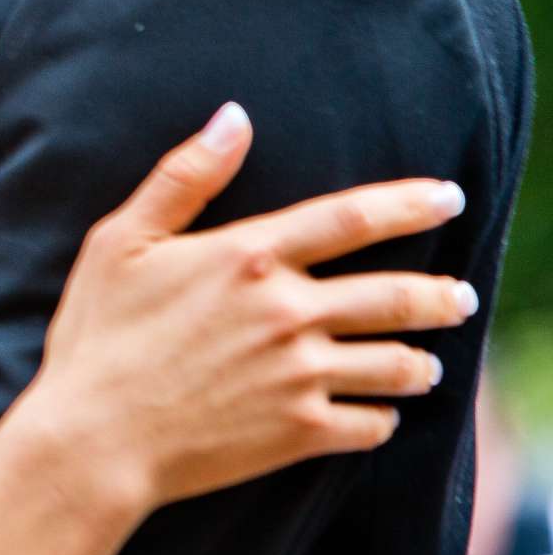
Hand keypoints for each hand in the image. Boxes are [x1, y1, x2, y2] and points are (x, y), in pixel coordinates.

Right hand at [32, 103, 475, 514]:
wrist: (93, 438)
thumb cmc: (97, 335)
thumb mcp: (121, 240)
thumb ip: (184, 176)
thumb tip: (234, 116)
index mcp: (249, 257)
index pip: (352, 218)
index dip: (410, 203)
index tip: (449, 198)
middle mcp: (288, 312)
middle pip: (398, 296)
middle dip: (443, 296)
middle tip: (461, 298)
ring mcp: (300, 376)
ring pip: (397, 364)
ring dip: (420, 362)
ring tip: (425, 363)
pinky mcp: (300, 433)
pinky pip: (372, 424)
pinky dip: (384, 418)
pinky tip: (379, 414)